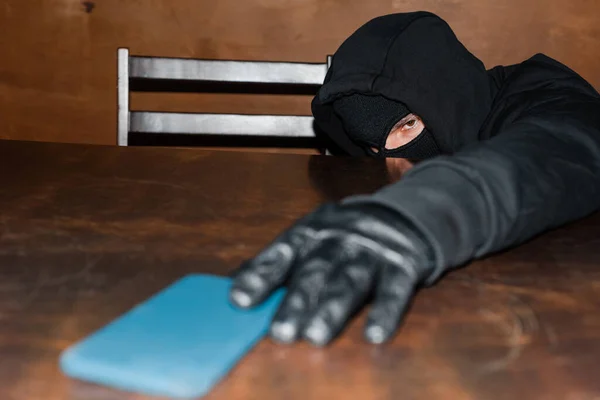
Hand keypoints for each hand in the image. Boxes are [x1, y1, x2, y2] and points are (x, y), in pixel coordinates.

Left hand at [229, 203, 434, 345]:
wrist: (401, 215)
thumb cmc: (342, 235)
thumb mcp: (310, 237)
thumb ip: (276, 261)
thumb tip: (231, 286)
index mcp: (310, 232)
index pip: (281, 252)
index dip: (260, 275)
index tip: (239, 299)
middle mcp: (338, 239)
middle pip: (315, 271)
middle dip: (296, 301)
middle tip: (280, 332)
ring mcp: (371, 251)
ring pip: (349, 281)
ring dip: (332, 309)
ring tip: (315, 336)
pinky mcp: (402, 264)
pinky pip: (394, 290)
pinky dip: (385, 312)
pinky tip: (374, 334)